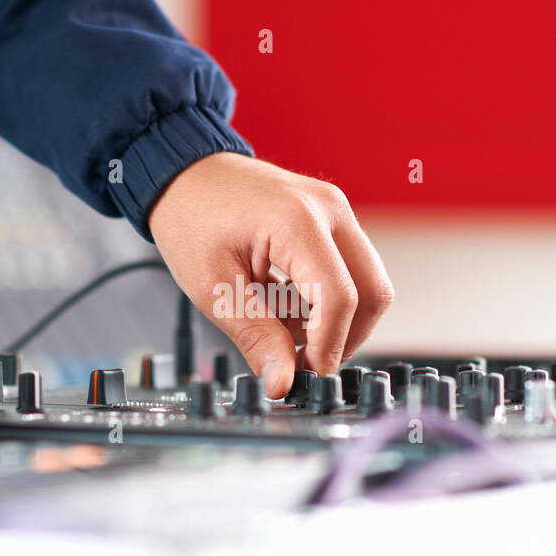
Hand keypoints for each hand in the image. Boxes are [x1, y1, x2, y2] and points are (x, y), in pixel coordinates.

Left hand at [149, 153, 393, 398]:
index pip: (339, 297)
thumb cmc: (190, 217)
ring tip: (285, 332)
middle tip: (303, 363)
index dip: (328, 347)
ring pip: (366, 284)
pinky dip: (327, 301)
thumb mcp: (212, 287)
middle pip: (371, 292)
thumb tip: (282, 382)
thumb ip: (255, 336)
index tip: (305, 375)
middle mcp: (329, 210)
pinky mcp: (332, 220)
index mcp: (298, 220)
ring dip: (335, 320)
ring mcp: (335, 212)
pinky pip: (349, 270)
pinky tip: (286, 308)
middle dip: (343, 338)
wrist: (185, 174)